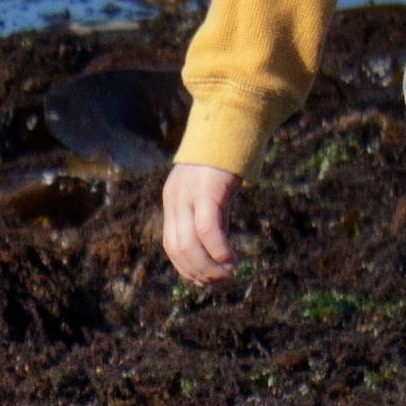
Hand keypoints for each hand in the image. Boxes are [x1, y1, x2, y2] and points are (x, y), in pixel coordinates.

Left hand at [161, 161, 240, 287]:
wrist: (233, 122)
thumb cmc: (227, 159)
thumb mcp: (214, 193)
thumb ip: (212, 219)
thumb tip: (218, 254)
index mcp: (174, 201)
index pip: (172, 245)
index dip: (186, 268)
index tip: (205, 282)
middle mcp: (175, 199)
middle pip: (177, 248)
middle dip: (197, 272)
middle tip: (219, 283)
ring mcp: (189, 194)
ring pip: (189, 243)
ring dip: (207, 266)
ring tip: (227, 276)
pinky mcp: (207, 189)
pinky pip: (207, 227)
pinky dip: (217, 249)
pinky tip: (231, 260)